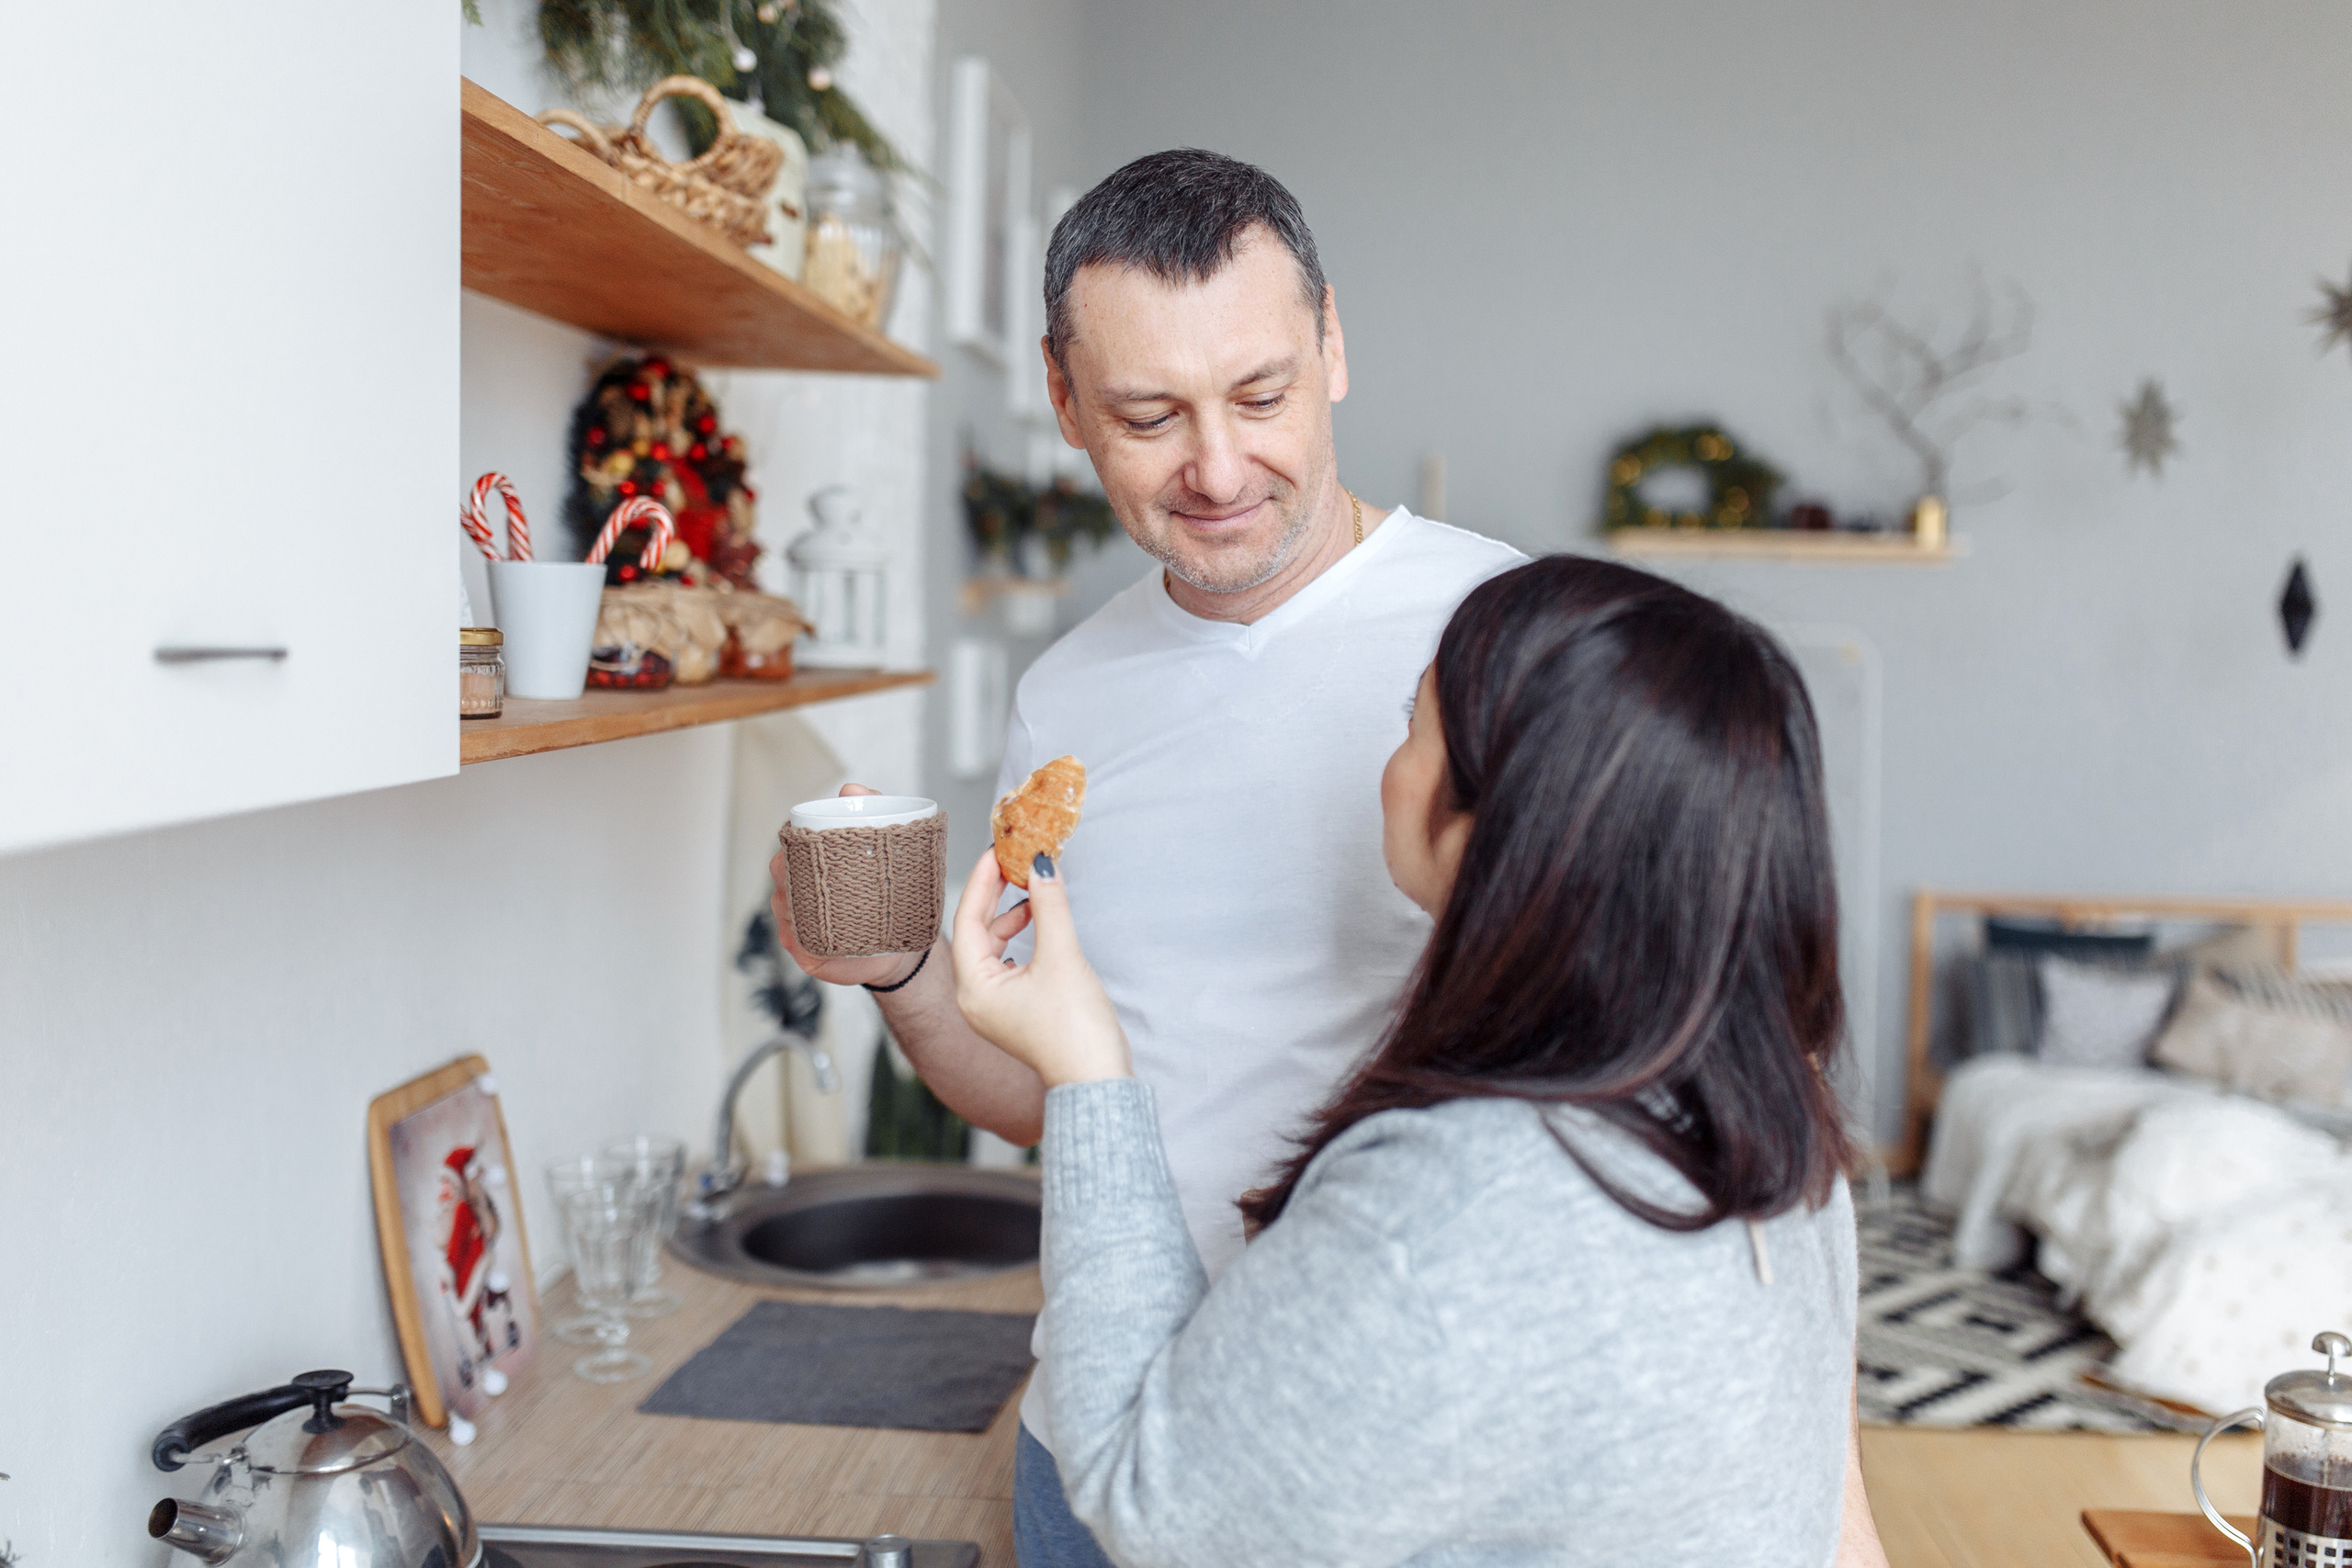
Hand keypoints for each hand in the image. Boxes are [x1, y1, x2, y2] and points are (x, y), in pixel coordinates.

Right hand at [769, 784, 921, 988]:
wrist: (904, 945)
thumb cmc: (888, 892)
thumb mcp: (885, 845)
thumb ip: (871, 808)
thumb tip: (851, 787)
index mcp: (811, 865)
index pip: (789, 848)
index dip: (794, 844)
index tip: (810, 841)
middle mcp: (799, 893)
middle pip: (781, 875)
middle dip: (791, 871)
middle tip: (819, 871)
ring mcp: (798, 924)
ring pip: (784, 908)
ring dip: (799, 905)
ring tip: (826, 902)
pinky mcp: (806, 952)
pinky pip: (795, 942)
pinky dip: (803, 937)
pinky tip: (820, 933)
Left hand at [950, 846, 1130, 1086]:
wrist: (1097, 1082)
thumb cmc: (1075, 1030)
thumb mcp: (1062, 957)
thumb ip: (1049, 907)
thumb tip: (1040, 866)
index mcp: (973, 988)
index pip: (967, 921)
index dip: (982, 882)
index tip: (996, 852)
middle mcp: (975, 999)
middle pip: (976, 933)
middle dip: (995, 897)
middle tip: (1013, 863)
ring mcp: (994, 1009)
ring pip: (991, 949)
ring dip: (1010, 918)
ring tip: (1033, 893)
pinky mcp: (1015, 1013)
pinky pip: (1006, 965)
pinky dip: (1020, 941)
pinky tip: (1038, 927)